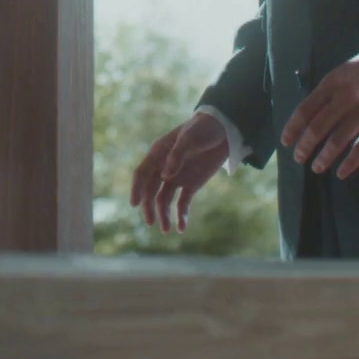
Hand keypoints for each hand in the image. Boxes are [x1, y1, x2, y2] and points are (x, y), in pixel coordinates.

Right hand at [129, 113, 230, 233]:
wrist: (224, 130)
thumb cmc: (202, 129)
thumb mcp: (190, 138)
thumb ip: (177, 155)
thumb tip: (165, 176)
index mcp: (158, 154)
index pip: (142, 174)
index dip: (136, 189)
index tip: (134, 204)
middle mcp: (163, 168)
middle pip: (151, 191)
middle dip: (149, 207)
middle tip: (150, 222)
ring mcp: (176, 177)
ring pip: (164, 200)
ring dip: (163, 214)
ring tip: (167, 230)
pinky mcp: (191, 185)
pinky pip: (183, 203)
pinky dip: (181, 215)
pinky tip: (181, 228)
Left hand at [281, 50, 358, 179]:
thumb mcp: (342, 73)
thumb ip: (327, 93)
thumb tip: (308, 119)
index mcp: (332, 83)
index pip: (306, 109)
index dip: (293, 128)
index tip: (286, 141)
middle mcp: (346, 97)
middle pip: (318, 127)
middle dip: (305, 146)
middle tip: (299, 157)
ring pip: (338, 140)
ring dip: (324, 157)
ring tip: (316, 167)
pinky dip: (350, 163)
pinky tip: (341, 172)